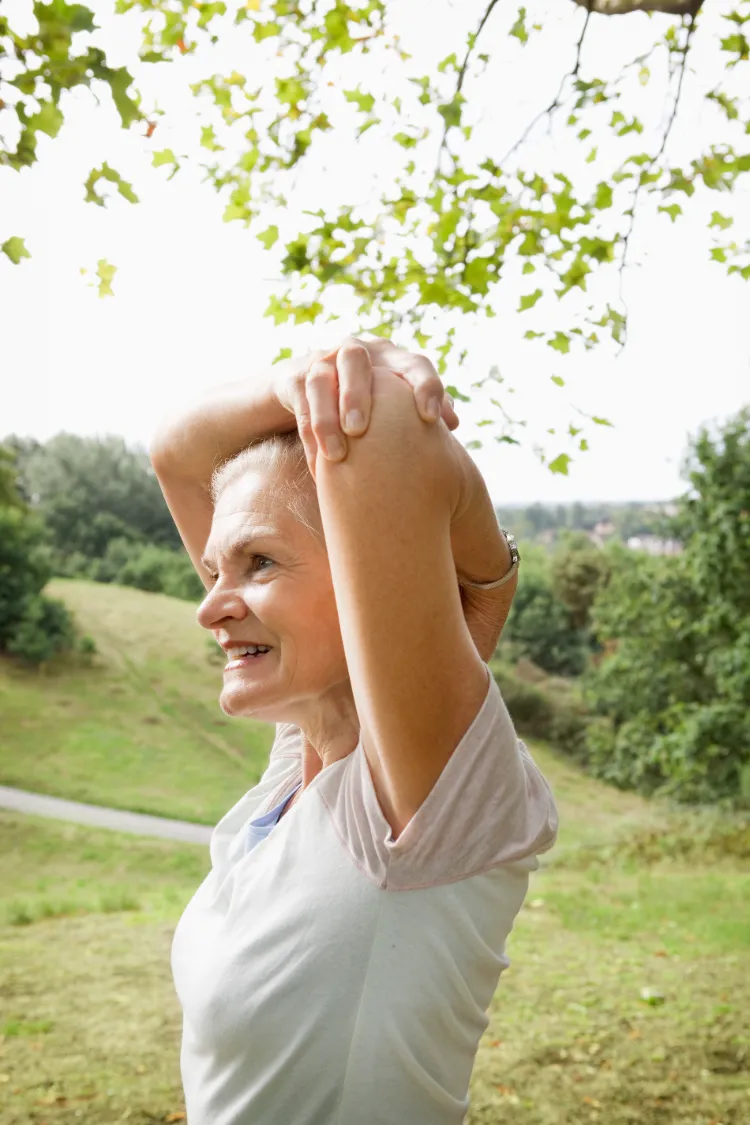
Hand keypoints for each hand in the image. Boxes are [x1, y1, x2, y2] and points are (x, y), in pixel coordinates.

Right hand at [273, 337, 458, 475]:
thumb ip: (425, 408)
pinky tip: (319, 469)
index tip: (431, 418)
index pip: (413, 362)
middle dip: (357, 394)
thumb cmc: (371, 402)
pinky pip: (300, 404)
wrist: (310, 390)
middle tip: (360, 430)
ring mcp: (321, 361)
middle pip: (355, 358)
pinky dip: (310, 436)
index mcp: (390, 357)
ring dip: (327, 417)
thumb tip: (453, 423)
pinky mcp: (294, 379)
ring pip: (320, 380)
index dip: (425, 386)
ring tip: (337, 455)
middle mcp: (355, 352)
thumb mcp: (397, 402)